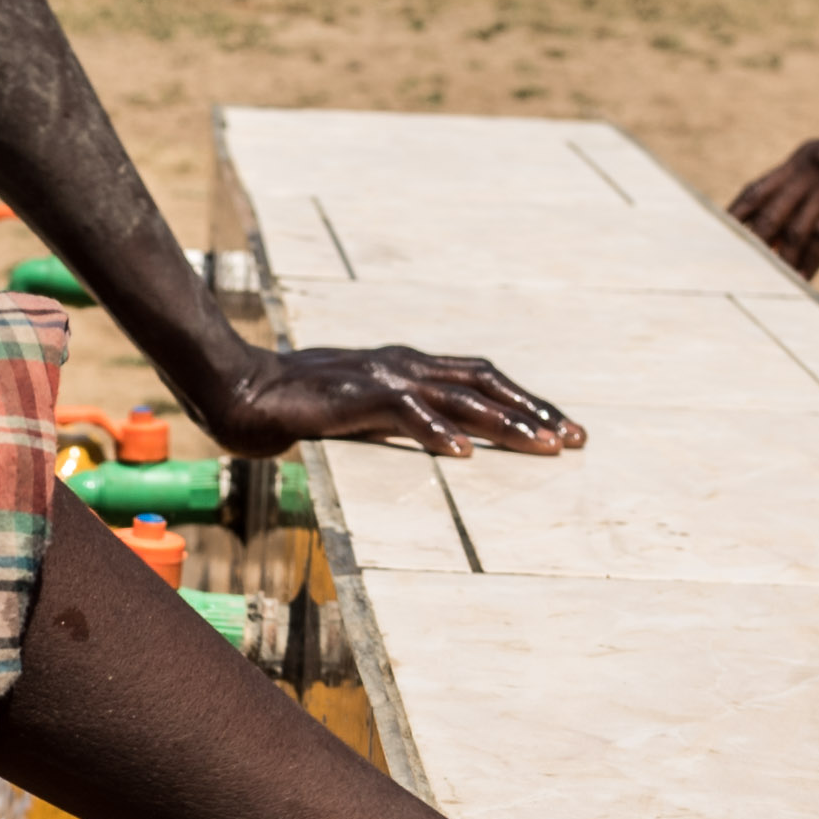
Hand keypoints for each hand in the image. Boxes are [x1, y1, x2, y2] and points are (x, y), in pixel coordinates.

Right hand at [198, 346, 584, 460]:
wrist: (242, 390)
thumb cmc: (298, 406)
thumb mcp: (362, 411)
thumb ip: (398, 418)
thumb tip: (437, 441)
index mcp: (409, 366)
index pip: (482, 379)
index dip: (525, 403)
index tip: (563, 429)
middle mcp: (405, 364)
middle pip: (486, 383)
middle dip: (533, 411)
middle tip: (575, 440)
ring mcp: (383, 377)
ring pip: (458, 397)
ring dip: (503, 422)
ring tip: (540, 445)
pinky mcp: (356, 397)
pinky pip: (405, 414)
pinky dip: (437, 432)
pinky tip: (463, 454)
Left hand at [730, 114, 818, 273]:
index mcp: (807, 155)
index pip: (757, 189)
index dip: (735, 220)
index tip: (715, 246)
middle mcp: (813, 163)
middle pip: (767, 211)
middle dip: (750, 248)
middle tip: (734, 278)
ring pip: (793, 228)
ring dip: (781, 264)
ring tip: (770, 290)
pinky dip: (811, 264)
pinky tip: (805, 285)